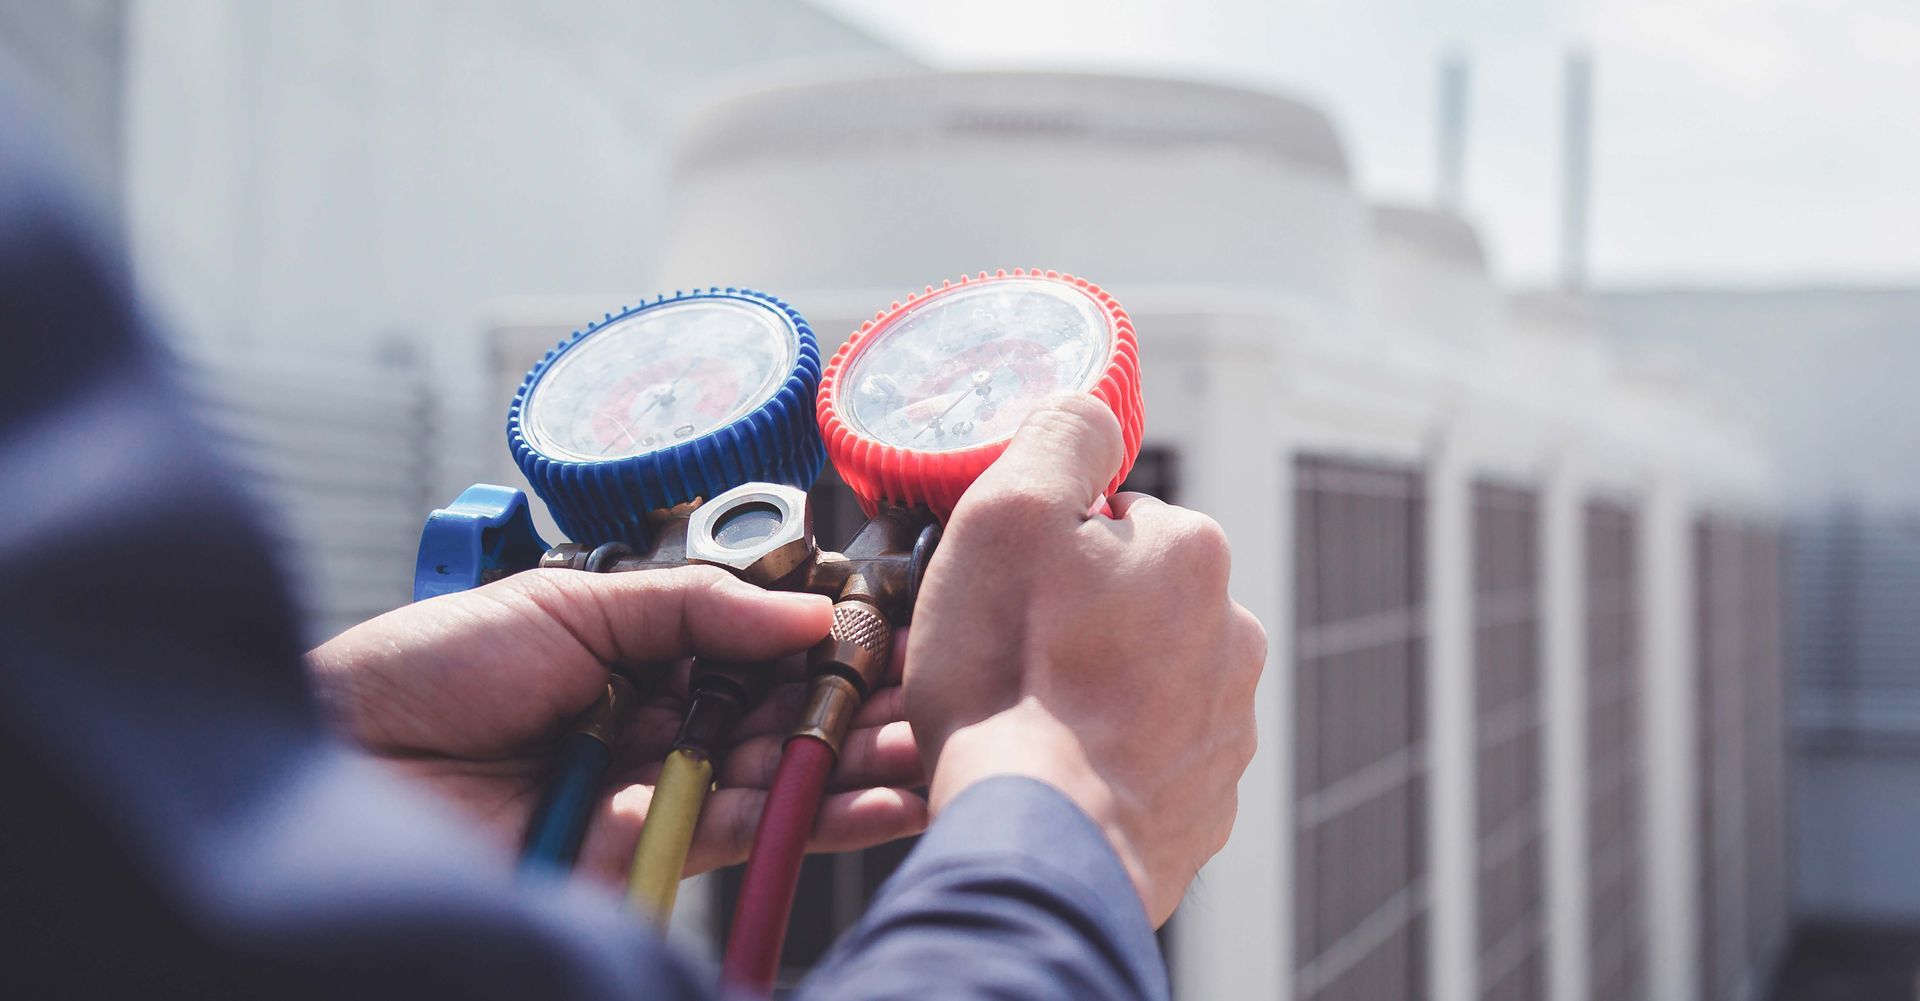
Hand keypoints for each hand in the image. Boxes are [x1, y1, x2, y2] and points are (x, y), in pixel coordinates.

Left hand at [307, 564, 927, 886]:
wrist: (341, 759)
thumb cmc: (426, 669)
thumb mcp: (568, 602)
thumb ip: (692, 607)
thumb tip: (803, 618)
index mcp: (634, 652)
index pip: (755, 647)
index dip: (825, 642)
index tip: (892, 629)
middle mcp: (654, 721)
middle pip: (777, 715)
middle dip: (856, 705)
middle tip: (932, 691)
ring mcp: (652, 790)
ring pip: (775, 777)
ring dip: (855, 763)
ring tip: (929, 745)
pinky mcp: (644, 854)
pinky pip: (745, 835)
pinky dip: (814, 819)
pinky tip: (877, 799)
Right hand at [904, 396, 1265, 925]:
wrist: (1042, 841)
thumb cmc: (1014, 677)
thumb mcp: (1008, 513)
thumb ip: (1061, 438)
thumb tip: (1093, 413)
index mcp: (1193, 554)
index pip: (1112, 519)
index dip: (1045, 549)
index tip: (1006, 590)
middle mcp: (1232, 634)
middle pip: (1130, 599)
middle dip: (1076, 618)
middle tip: (1007, 656)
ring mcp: (1225, 727)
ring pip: (1142, 678)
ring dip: (1092, 688)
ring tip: (1026, 721)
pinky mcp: (1204, 804)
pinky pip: (1146, 758)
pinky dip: (1104, 758)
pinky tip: (1055, 771)